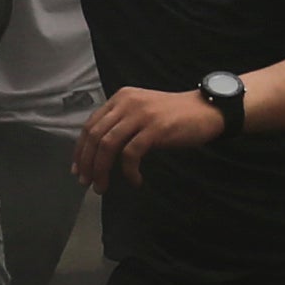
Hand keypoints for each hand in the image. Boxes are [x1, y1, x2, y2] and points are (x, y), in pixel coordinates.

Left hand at [73, 84, 226, 190]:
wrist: (206, 110)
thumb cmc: (174, 116)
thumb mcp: (142, 111)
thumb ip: (121, 124)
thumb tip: (98, 152)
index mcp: (120, 98)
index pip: (90, 125)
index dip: (80, 150)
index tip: (78, 169)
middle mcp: (127, 102)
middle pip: (95, 136)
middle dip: (87, 163)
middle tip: (87, 183)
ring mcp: (141, 114)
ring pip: (108, 145)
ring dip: (102, 170)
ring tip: (103, 186)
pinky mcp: (155, 128)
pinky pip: (131, 154)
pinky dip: (128, 171)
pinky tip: (135, 181)